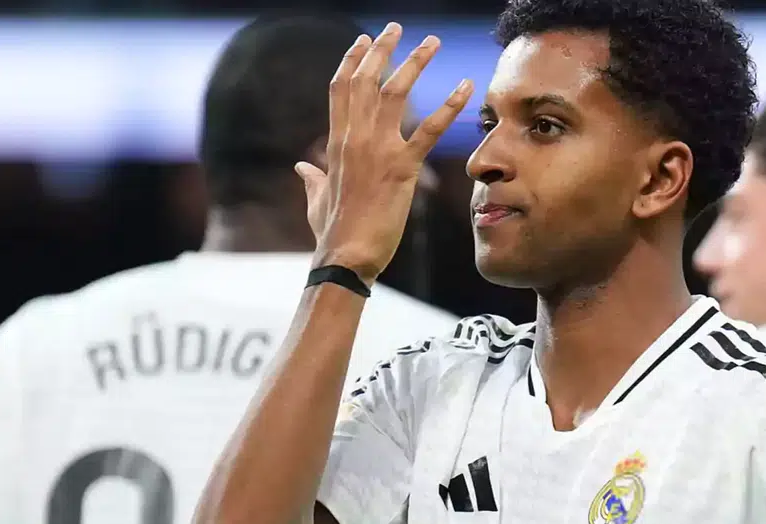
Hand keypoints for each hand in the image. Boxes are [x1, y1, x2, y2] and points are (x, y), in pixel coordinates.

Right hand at [296, 23, 472, 282]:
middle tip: (396, 26)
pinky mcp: (402, 168)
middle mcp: (355, 138)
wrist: (346, 255)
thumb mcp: (316, 199)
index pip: (342, 89)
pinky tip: (466, 88)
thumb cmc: (331, 232)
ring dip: (415, 62)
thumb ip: (311, 178)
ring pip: (397, 93)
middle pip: (368, 80)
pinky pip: (430, 131)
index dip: (353, 61)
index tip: (364, 41)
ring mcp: (378, 150)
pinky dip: (450, 107)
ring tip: (431, 41)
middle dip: (382, 49)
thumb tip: (300, 167)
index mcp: (336, 142)